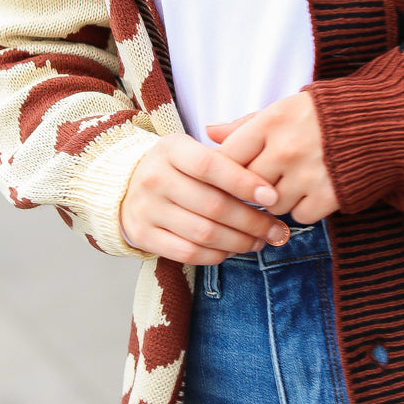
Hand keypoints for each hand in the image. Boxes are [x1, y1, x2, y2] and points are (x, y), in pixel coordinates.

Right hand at [120, 132, 289, 264]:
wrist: (125, 184)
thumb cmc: (175, 167)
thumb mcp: (192, 148)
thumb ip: (228, 154)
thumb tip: (268, 185)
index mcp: (171, 149)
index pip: (210, 166)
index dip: (244, 183)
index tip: (272, 197)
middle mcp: (155, 178)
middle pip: (213, 205)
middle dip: (253, 221)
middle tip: (277, 229)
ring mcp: (146, 209)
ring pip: (204, 233)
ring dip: (240, 242)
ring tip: (260, 241)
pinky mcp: (143, 236)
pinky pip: (188, 253)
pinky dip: (217, 255)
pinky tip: (232, 250)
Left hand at [208, 92, 337, 225]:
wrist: (384, 124)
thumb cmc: (327, 114)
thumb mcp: (286, 108)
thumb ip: (246, 124)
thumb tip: (209, 132)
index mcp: (273, 121)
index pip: (227, 156)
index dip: (223, 170)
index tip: (226, 174)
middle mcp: (287, 149)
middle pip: (245, 185)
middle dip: (249, 186)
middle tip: (261, 180)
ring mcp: (308, 175)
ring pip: (270, 205)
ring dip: (275, 200)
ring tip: (290, 181)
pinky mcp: (330, 196)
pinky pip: (298, 217)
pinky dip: (302, 209)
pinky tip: (311, 191)